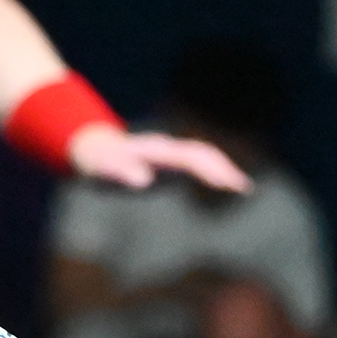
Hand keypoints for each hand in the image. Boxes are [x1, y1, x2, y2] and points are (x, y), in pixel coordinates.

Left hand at [66, 123, 251, 193]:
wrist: (92, 147)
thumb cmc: (97, 161)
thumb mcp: (104, 169)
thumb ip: (121, 172)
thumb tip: (143, 181)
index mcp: (157, 151)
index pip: (192, 157)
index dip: (211, 169)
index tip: (227, 184)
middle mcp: (167, 149)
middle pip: (203, 153)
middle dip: (224, 168)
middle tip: (244, 189)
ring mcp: (169, 154)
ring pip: (203, 156)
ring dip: (222, 169)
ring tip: (242, 189)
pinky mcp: (168, 162)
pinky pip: (196, 163)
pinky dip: (212, 171)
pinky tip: (221, 184)